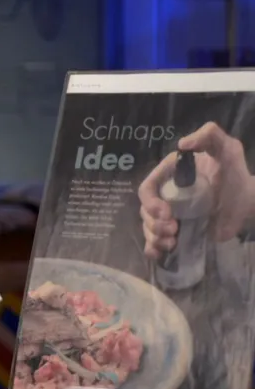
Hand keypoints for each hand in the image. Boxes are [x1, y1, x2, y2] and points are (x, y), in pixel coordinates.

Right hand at [138, 122, 254, 259]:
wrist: (248, 202)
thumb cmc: (236, 175)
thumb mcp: (228, 149)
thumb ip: (210, 135)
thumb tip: (182, 144)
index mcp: (169, 177)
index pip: (147, 189)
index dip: (150, 202)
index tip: (166, 212)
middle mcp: (165, 196)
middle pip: (145, 211)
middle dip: (154, 224)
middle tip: (173, 229)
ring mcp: (170, 216)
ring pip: (148, 228)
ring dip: (155, 237)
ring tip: (172, 243)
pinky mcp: (178, 233)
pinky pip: (156, 243)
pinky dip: (153, 249)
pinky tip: (161, 253)